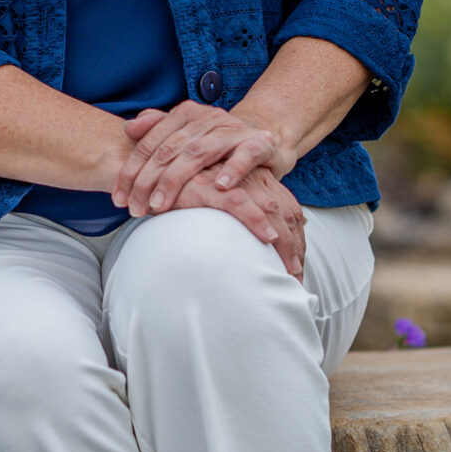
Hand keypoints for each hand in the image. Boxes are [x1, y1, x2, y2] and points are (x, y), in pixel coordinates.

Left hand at [113, 100, 287, 217]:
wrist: (263, 137)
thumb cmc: (216, 143)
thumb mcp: (186, 135)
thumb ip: (156, 129)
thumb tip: (128, 128)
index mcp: (185, 114)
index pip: (150, 143)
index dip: (131, 171)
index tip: (119, 199)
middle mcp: (207, 118)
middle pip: (169, 150)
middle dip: (147, 181)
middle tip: (135, 209)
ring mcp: (232, 130)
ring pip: (199, 152)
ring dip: (177, 179)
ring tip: (160, 205)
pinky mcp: (258, 143)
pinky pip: (245, 155)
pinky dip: (232, 169)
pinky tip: (219, 186)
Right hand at [173, 165, 306, 282]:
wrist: (153, 178)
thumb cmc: (187, 196)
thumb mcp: (220, 204)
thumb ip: (243, 217)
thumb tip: (266, 241)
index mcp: (255, 179)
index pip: (287, 208)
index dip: (296, 238)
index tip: (297, 265)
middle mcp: (246, 177)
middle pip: (285, 211)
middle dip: (294, 245)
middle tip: (297, 274)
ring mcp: (228, 180)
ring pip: (270, 207)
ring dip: (284, 240)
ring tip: (289, 266)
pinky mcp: (207, 186)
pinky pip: (239, 202)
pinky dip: (256, 220)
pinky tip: (267, 238)